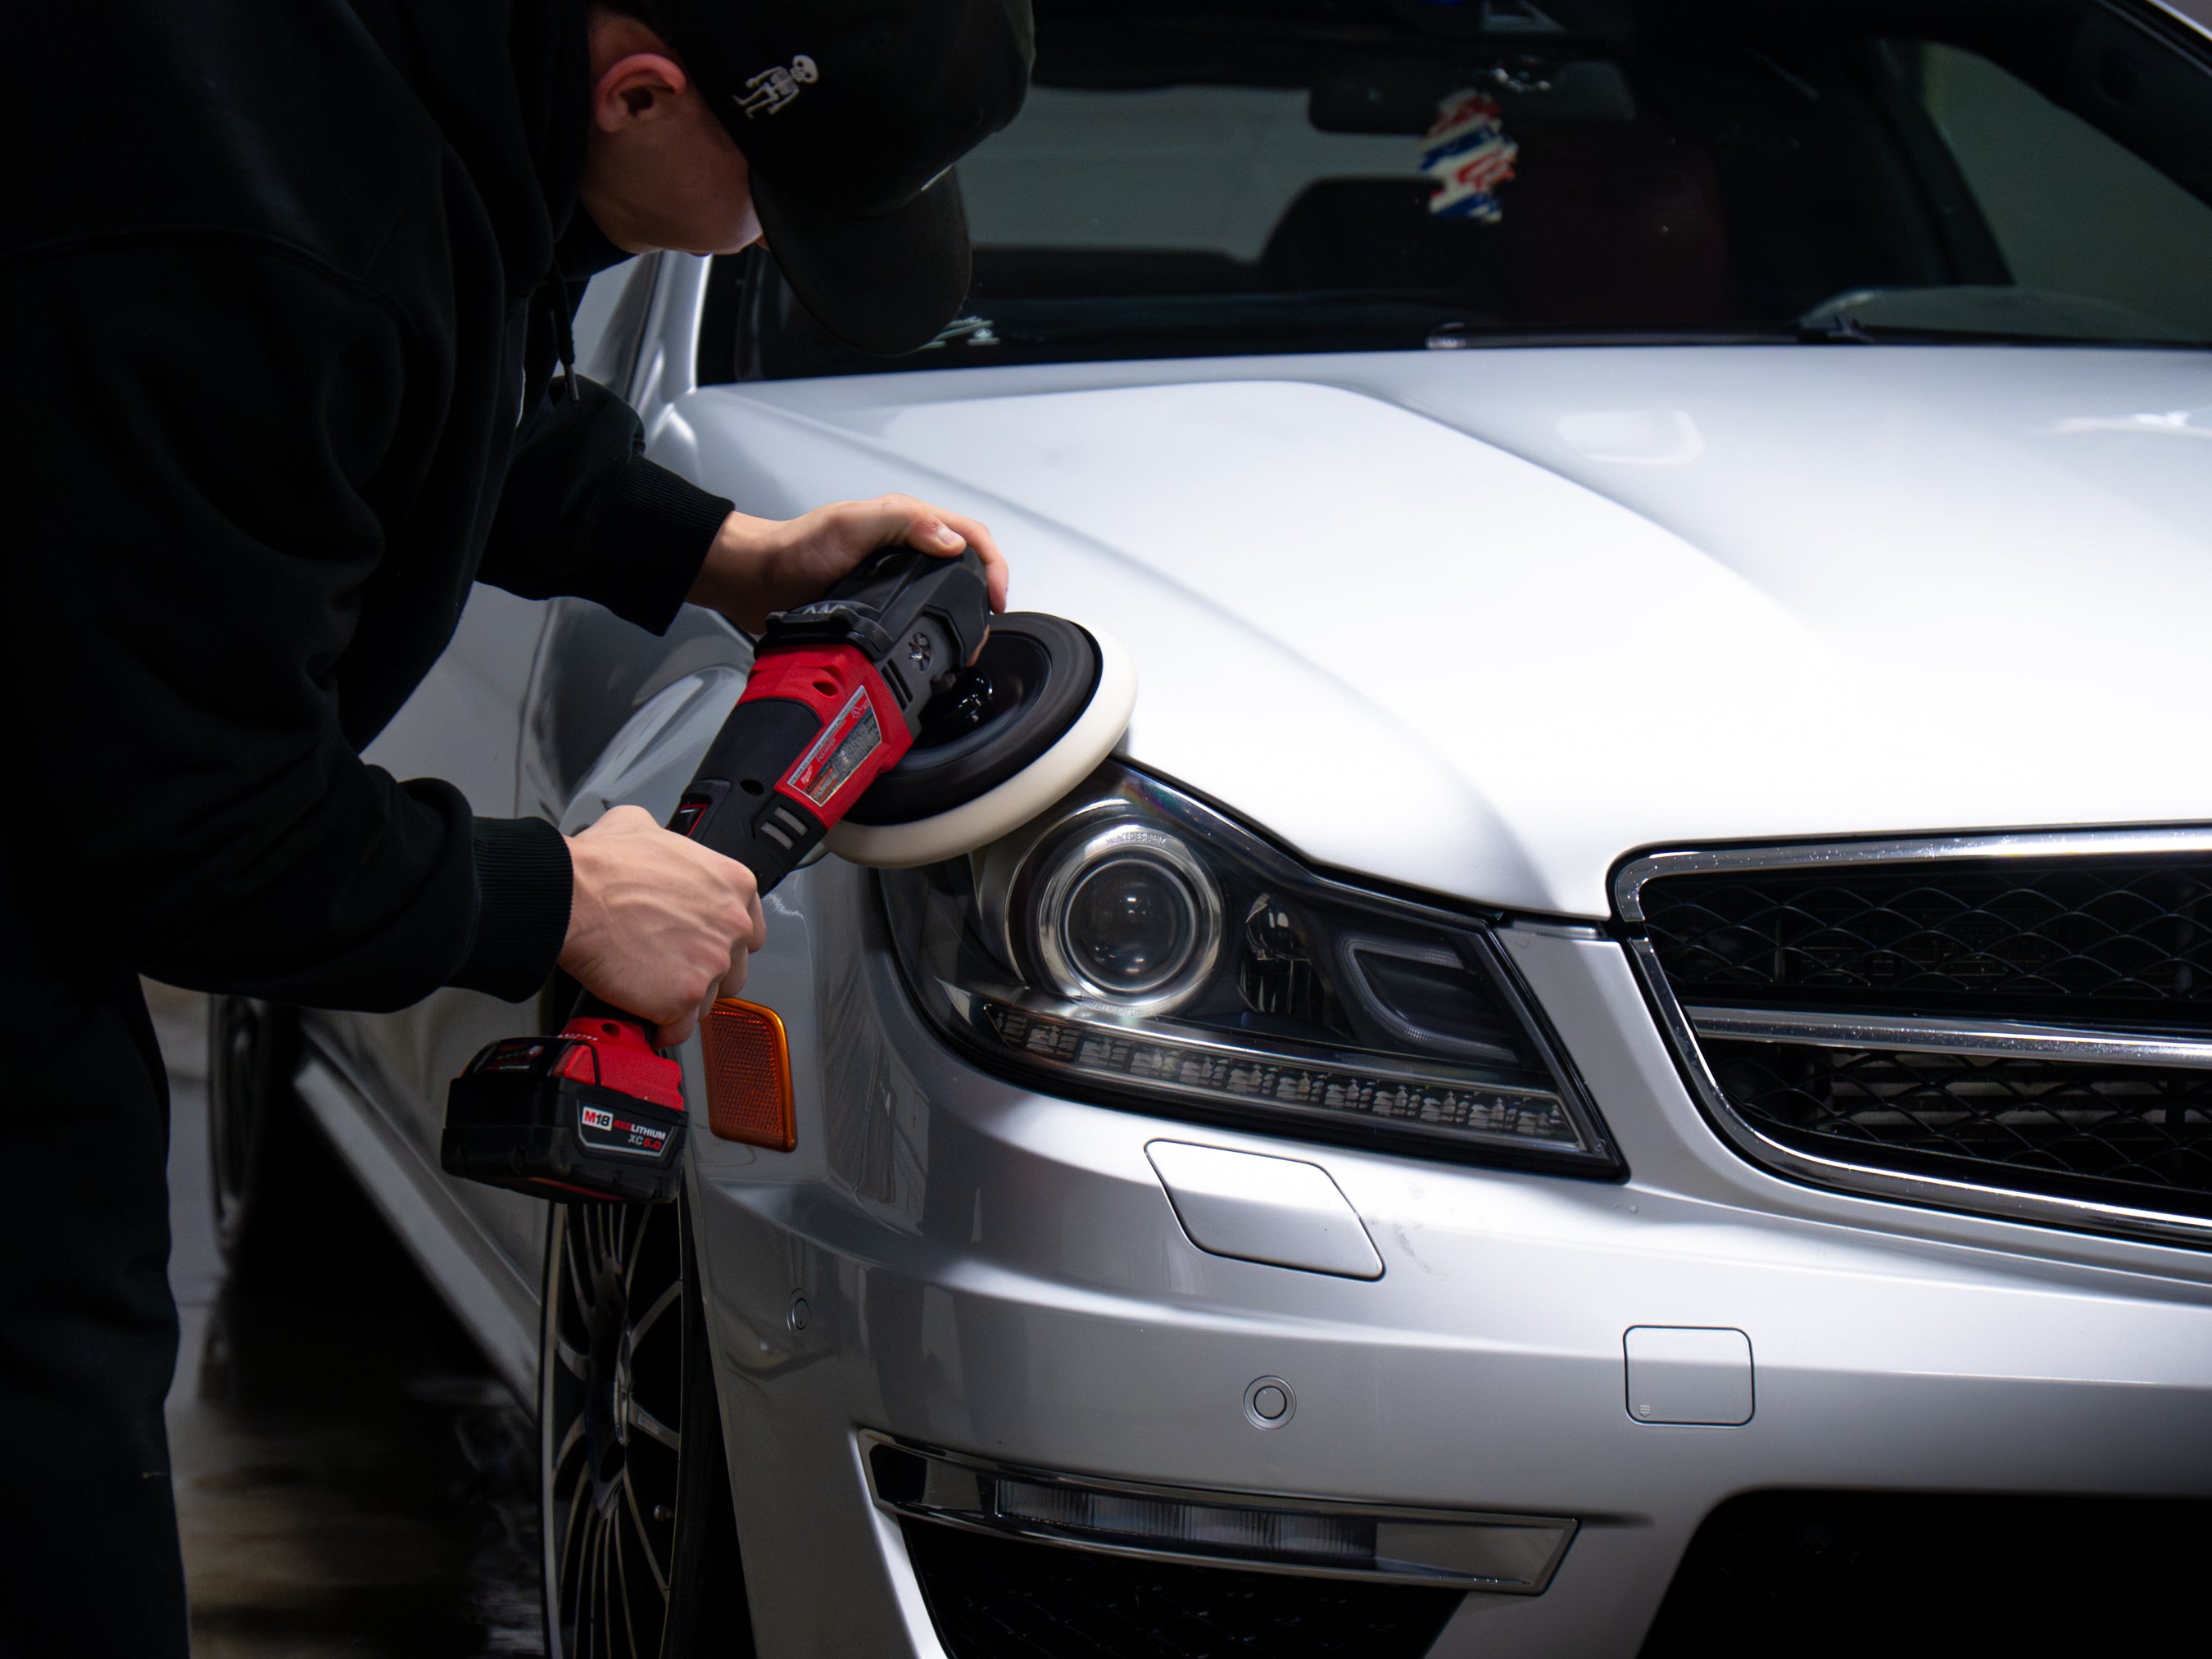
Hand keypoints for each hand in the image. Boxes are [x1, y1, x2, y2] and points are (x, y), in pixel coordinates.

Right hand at [558, 805, 766, 1045]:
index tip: (702, 947)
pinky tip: (647, 1017)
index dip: (722, 942)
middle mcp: (732, 924)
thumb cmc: (601, 867)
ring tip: (651, 989)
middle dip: (705, 973)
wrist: (571, 895)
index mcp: (733, 884)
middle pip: (734, 968)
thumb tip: (653, 842)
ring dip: (682, 1000)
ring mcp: (711, 962)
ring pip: (708, 1000)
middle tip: (672, 968)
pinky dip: (663, 1027)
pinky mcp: (683, 996)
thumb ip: (666, 841)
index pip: (749, 929)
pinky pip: (680, 1026)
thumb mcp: (641, 826)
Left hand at [687, 494, 1008, 633]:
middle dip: (986, 592)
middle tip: (984, 626)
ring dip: (965, 614)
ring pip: (949, 592)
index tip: (996, 598)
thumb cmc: (796, 548)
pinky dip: (938, 629)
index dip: (993, 565)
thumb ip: (899, 522)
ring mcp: (898, 577)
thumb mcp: (849, 524)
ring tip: (967, 641)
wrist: (759, 580)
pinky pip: (924, 613)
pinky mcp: (885, 603)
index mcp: (907, 521)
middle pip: (968, 565)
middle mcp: (908, 547)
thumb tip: (949, 540)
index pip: (969, 534)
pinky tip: (938, 646)